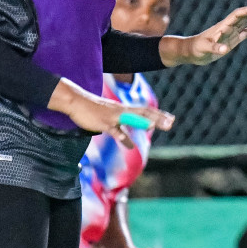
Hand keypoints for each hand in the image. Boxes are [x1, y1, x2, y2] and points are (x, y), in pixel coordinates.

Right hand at [49, 81, 173, 148]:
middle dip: (158, 118)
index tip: (171, 118)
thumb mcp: (110, 120)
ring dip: (143, 122)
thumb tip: (130, 146)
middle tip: (171, 123)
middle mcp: (121, 111)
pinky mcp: (103, 123)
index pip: (145, 111)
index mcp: (124, 109)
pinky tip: (129, 144)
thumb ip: (121, 133)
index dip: (158, 115)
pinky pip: (114, 131)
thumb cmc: (92, 110)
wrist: (75, 101)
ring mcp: (113, 117)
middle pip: (143, 113)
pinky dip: (122, 137)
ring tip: (155, 126)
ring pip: (131, 118)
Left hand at [162, 0, 246, 65]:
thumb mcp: (205, 49)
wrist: (191, 51)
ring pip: (246, 21)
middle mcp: (229, 27)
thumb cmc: (196, 49)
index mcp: (224, 26)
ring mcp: (231, 33)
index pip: (239, 15)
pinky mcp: (231, 40)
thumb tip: (225, 49)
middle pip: (245, 14)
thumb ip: (215, 48)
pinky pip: (245, 32)